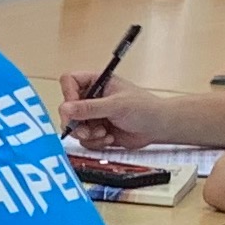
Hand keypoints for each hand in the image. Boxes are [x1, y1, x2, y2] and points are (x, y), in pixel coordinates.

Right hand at [59, 72, 189, 149]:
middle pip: (68, 108)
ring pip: (74, 127)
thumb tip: (66, 108)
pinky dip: (95, 142)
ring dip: (87, 135)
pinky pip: (84, 140)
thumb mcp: (116, 105)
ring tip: (104, 133)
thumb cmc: (144, 108)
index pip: (69, 82)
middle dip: (76, 123)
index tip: (73, 109)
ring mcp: (93, 116)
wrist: (158, 127)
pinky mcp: (97, 131)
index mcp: (96, 82)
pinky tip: (109, 138)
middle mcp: (92, 98)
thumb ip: (89, 108)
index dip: (68, 95)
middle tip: (85, 131)